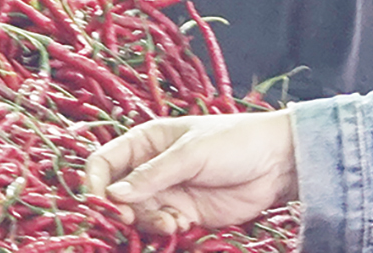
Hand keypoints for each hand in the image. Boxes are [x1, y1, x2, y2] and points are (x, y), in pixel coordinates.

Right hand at [83, 111, 297, 234]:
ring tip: (169, 223)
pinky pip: (162, 226)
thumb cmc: (232, 142)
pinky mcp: (186, 213)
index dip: (94, 181)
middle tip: (129, 219)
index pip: (104, 161)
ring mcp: (168, 192)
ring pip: (139, 214)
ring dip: (147, 222)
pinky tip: (181, 225)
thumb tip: (115, 193)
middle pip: (118, 193)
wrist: (278, 163)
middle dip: (121, 209)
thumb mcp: (189, 153)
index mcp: (145, 142)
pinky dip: (165, 230)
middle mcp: (150, 168)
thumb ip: (152, 175)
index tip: (98, 201)